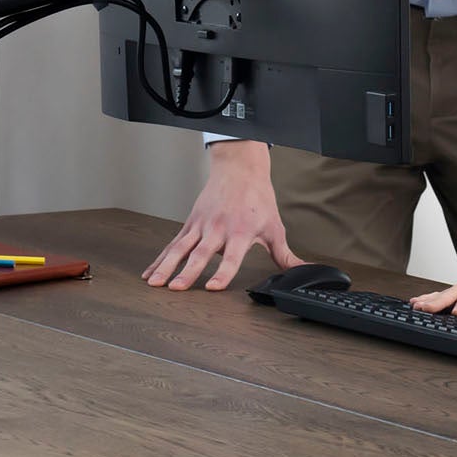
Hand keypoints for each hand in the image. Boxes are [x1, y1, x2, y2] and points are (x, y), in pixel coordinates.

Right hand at [142, 140, 302, 290]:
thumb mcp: (274, 227)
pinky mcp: (190, 224)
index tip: (213, 287)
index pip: (232, 257)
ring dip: (166, 266)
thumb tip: (305, 272)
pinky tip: (150, 272)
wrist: (240, 169)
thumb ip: (286, 256)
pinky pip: (173, 244)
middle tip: (176, 288)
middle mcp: (218, 229)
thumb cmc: (257, 198)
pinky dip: (161, 258)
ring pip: (180, 248)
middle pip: (201, 254)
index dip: (223, 273)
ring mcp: (201, 226)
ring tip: (155, 282)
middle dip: (188, 272)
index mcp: (241, 232)